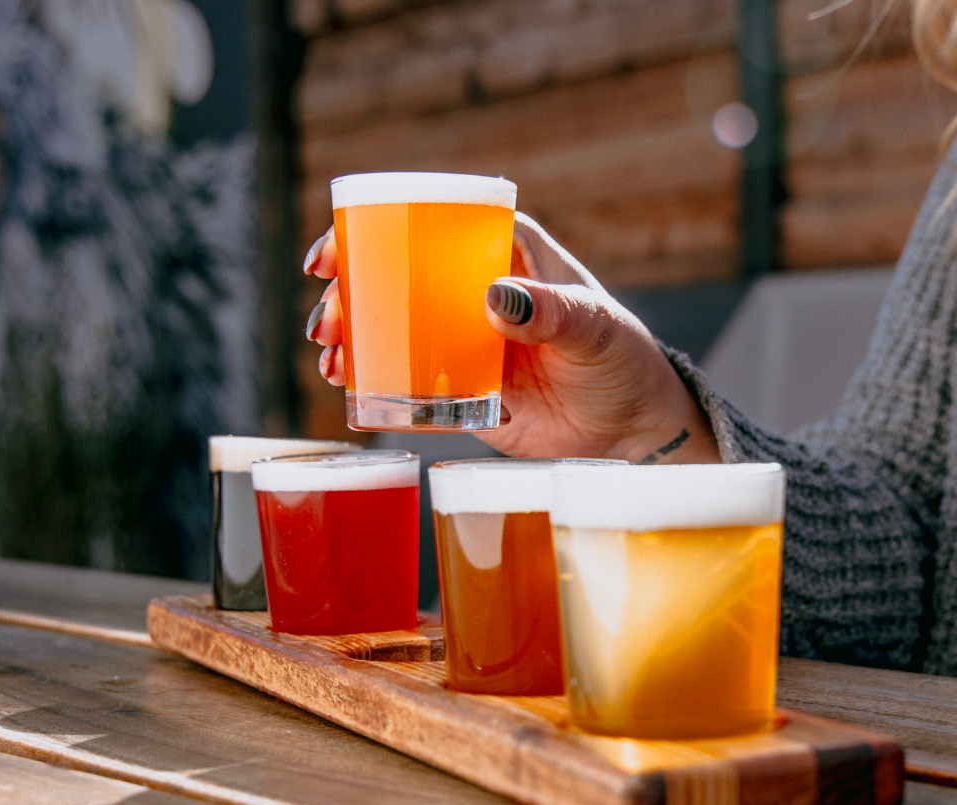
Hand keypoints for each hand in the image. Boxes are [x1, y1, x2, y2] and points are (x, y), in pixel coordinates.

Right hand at [302, 214, 718, 463]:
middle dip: (350, 292)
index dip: (376, 227)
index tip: (336, 247)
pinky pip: (408, 379)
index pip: (434, 224)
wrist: (630, 428)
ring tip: (330, 355)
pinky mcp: (461, 389)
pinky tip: (347, 385)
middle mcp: (475, 292)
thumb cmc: (622, 361)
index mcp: (505, 254)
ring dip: (353, 335)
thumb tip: (496, 298)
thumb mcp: (595, 329)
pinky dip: (373, 380)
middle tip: (326, 319)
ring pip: (393, 327)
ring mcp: (464, 341)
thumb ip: (553, 313)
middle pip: (397, 276)